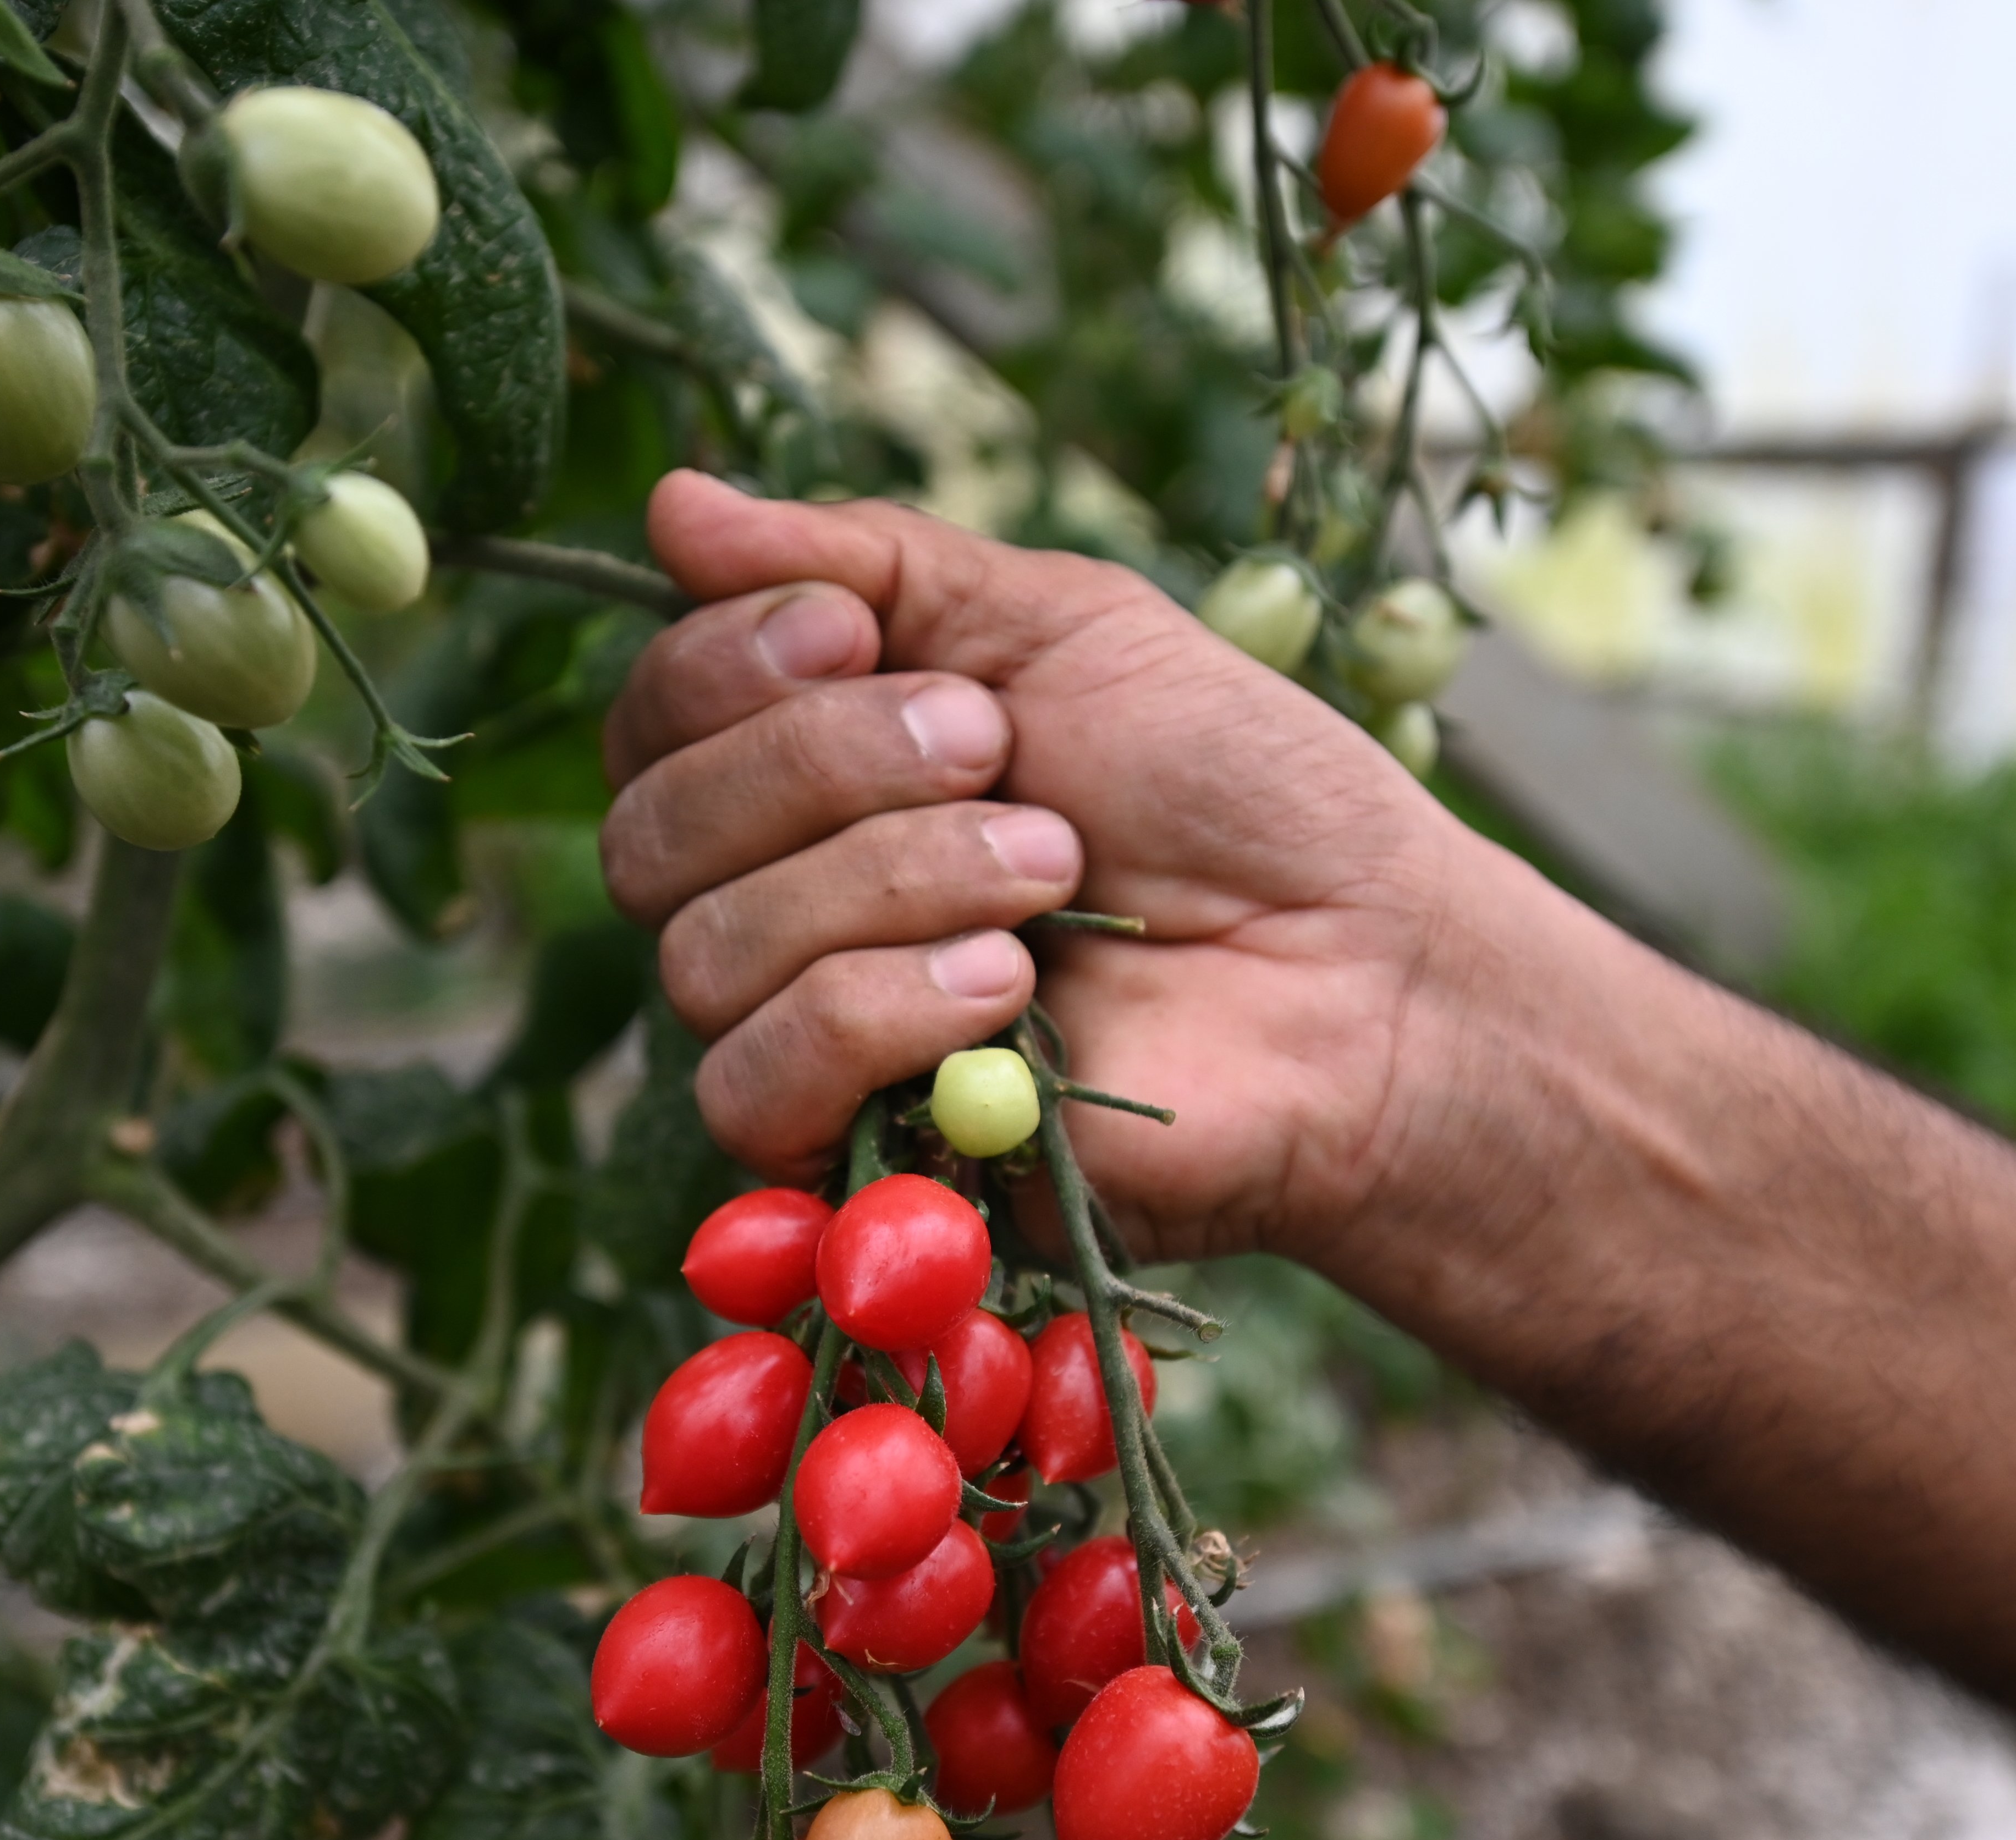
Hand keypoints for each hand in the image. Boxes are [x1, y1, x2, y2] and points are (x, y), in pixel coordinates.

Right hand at [602, 472, 1557, 1273]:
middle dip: (823, 769)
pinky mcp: (860, 1159)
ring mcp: (816, 1037)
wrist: (1363, 968)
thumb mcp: (1062, 622)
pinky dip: (872, 1013)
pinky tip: (1008, 992)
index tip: (863, 635)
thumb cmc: (1237, 790)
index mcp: (815, 771)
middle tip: (1000, 755)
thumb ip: (867, 563)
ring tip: (1053, 874)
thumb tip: (672, 504)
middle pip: (652, 836)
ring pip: (703, 955)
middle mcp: (784, 901)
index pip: (652, 718)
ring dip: (887, 886)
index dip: (724, 664)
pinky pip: (752, 1084)